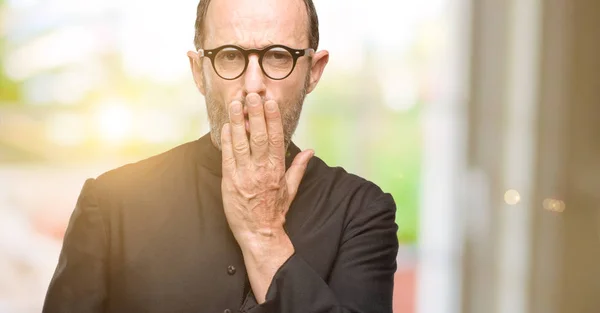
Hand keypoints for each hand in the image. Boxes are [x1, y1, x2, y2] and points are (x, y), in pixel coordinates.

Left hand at [220, 93, 313, 244]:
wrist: (260, 233)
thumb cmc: (275, 211)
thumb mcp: (291, 189)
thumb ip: (298, 167)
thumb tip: (311, 151)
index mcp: (277, 170)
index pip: (276, 138)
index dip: (272, 119)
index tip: (270, 102)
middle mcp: (261, 170)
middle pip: (258, 136)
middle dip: (255, 114)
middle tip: (252, 95)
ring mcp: (244, 175)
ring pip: (241, 142)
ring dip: (238, 121)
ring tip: (236, 103)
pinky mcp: (230, 181)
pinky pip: (227, 155)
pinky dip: (226, 139)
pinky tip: (225, 125)